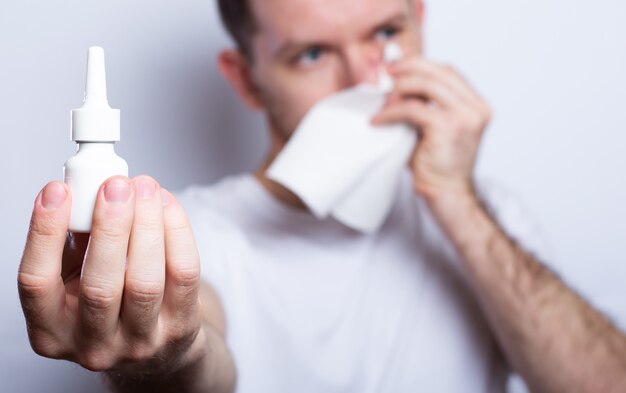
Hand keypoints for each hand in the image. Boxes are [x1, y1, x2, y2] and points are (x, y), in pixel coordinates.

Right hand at [18, 176, 204, 375]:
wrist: (157, 346)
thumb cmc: (108, 299)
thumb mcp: (75, 276)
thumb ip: (74, 239)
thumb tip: (86, 189)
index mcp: (50, 332)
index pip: (36, 283)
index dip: (44, 233)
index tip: (58, 190)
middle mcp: (93, 346)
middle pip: (99, 287)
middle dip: (110, 228)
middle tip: (116, 186)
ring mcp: (140, 343)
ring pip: (145, 282)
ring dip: (147, 225)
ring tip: (146, 188)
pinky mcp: (180, 330)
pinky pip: (183, 275)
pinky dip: (177, 232)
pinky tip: (166, 205)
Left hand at [372, 56, 490, 201]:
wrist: (447, 194)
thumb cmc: (437, 164)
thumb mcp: (434, 127)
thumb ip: (425, 104)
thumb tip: (397, 81)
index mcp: (477, 106)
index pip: (449, 72)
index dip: (421, 65)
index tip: (397, 67)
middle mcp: (476, 108)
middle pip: (439, 72)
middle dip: (408, 69)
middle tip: (385, 76)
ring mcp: (465, 117)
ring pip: (426, 85)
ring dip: (399, 89)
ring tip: (384, 103)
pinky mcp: (448, 128)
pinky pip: (412, 109)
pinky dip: (391, 112)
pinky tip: (379, 120)